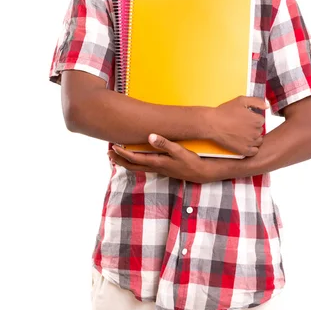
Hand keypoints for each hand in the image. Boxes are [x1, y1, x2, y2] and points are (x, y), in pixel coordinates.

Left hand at [108, 134, 227, 182]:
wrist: (202, 173)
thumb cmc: (191, 161)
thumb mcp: (179, 151)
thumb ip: (165, 143)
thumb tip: (150, 136)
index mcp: (157, 163)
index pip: (135, 159)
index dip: (123, 153)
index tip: (113, 147)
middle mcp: (156, 167)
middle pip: (132, 166)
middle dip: (119, 160)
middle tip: (108, 153)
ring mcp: (159, 169)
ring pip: (138, 167)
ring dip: (126, 162)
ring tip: (117, 155)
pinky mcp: (163, 168)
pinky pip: (145, 166)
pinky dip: (136, 162)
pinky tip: (136, 157)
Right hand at [206, 96, 267, 156]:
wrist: (212, 124)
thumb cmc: (225, 112)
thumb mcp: (241, 101)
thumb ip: (256, 101)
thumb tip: (266, 106)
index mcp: (257, 120)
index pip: (261, 120)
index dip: (253, 119)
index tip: (246, 118)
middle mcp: (256, 132)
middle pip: (260, 130)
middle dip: (253, 128)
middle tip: (242, 125)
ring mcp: (250, 142)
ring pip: (258, 141)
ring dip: (253, 138)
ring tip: (242, 134)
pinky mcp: (244, 150)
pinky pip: (254, 151)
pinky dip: (251, 148)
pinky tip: (245, 143)